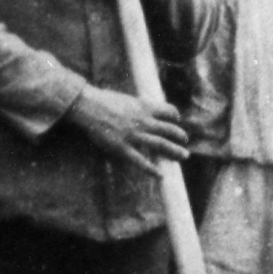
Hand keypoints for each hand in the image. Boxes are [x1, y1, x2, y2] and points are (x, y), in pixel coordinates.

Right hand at [65, 84, 188, 173]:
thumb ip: (137, 106)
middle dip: (180, 136)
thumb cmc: (102, 100)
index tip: (177, 119)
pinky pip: (140, 161)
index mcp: (144, 107)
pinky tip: (160, 174)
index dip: (174, 115)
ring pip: (160, 144)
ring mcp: (134, 135)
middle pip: (169, 129)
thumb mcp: (126, 99)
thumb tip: (144, 109)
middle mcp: (143, 121)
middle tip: (185, 141)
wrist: (87, 106)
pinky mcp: (122, 147)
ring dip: (174, 151)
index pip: (168, 110)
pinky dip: (151, 169)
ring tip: (183, 156)